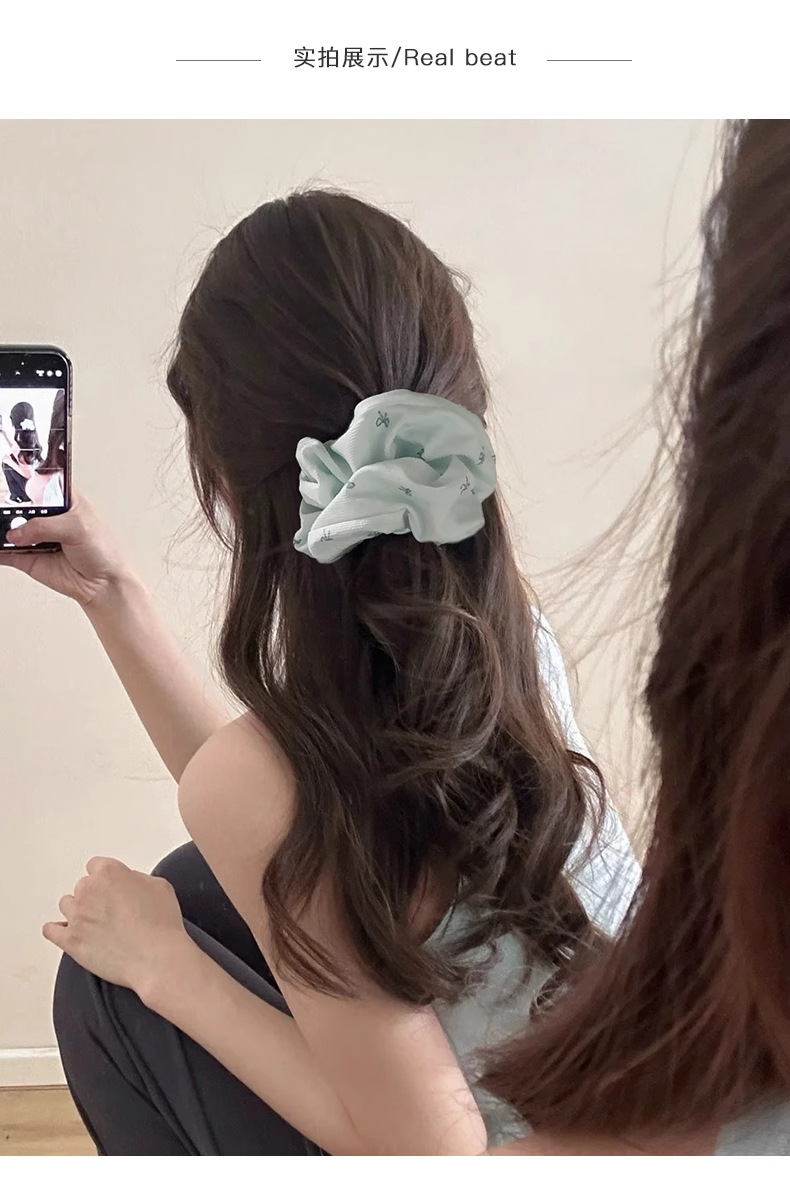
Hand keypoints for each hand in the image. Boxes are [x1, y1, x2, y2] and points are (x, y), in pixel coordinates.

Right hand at [0, 492, 134, 606]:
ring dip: (0, 528)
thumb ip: (45, 526)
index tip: (9, 482)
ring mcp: (34, 536)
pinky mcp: (26, 556)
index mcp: (62, 499)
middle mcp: (46, 516)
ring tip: (2, 532)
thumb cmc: (102, 550)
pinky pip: (3, 551)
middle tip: (5, 514)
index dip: (22, 479)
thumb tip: (17, 532)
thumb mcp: (78, 528)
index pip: (38, 480)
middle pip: (17, 504)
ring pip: (7, 527)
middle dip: (6, 506)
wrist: (103, 584)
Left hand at [43, 858, 190, 997]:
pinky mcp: (70, 940)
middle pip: (82, 886)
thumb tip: (129, 884)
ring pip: (67, 905)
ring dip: (79, 911)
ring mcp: (77, 916)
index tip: (113, 888)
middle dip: (95, 896)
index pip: (96, 866)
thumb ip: (137, 879)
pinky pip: (51, 930)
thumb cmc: (161, 924)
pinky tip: (65, 931)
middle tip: (111, 910)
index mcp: (108, 872)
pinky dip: (57, 929)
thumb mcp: (159, 886)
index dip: (107, 878)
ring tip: (95, 924)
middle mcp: (88, 890)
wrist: (156, 958)